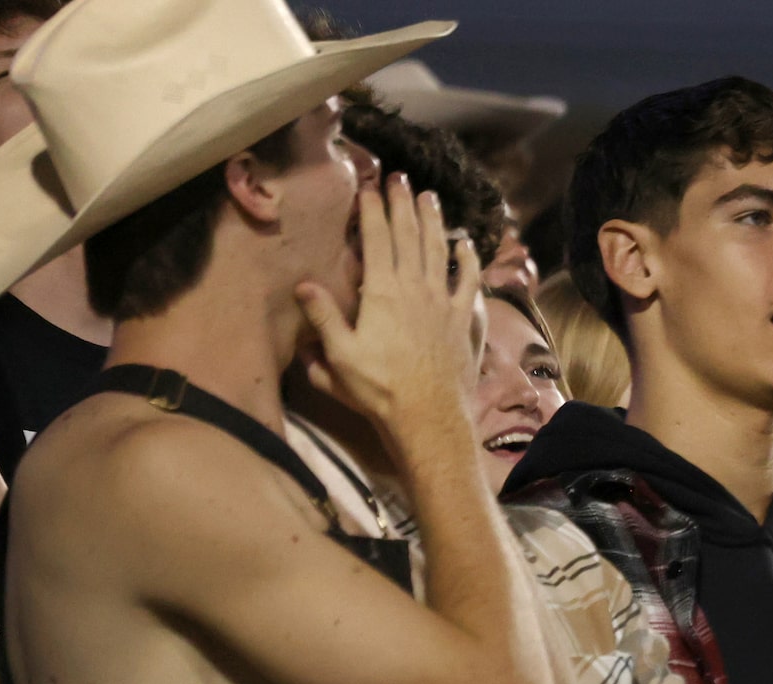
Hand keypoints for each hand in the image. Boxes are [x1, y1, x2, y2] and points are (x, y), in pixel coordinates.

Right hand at [297, 176, 481, 441]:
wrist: (429, 417)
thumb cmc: (379, 390)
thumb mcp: (338, 356)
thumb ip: (323, 317)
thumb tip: (303, 284)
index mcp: (382, 292)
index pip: (377, 239)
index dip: (373, 209)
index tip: (370, 186)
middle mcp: (416, 289)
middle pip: (410, 236)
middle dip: (403, 204)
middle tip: (400, 178)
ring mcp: (443, 303)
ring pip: (439, 251)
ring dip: (434, 222)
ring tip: (430, 197)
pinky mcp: (463, 321)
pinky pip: (469, 283)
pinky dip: (468, 261)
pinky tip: (467, 245)